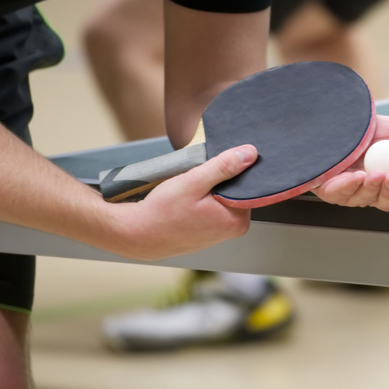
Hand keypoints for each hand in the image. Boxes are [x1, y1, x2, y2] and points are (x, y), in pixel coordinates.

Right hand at [107, 145, 257, 260]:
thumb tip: (250, 154)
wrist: (138, 234)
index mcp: (237, 220)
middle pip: (236, 191)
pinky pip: (214, 208)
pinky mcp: (210, 232)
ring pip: (223, 198)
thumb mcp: (193, 182)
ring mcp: (222, 232)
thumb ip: (223, 167)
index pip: (248, 184)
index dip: (231, 170)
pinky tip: (189, 201)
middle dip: (219, 180)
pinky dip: (204, 200)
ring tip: (190, 191)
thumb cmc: (162, 212)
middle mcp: (235, 229)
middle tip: (197, 179)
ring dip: (210, 190)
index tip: (213, 166)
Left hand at [312, 115, 388, 211]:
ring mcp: (350, 191)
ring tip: (372, 173)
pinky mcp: (329, 189)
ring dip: (369, 188)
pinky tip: (353, 177)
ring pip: (363, 200)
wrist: (336, 117)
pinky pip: (339, 195)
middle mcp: (371, 187)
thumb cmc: (367, 126)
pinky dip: (347, 187)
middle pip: (385, 201)